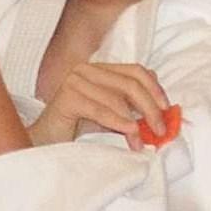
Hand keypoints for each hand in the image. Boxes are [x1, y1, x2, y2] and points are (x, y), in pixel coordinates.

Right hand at [34, 61, 173, 146]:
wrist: (44, 141)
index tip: (167, 110)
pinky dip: (118, 122)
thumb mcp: (110, 114)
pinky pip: (100, 109)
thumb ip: (131, 108)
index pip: (135, 71)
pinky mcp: (66, 96)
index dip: (155, 89)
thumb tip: (162, 113)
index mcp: (98, 68)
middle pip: (130, 84)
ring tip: (140, 142)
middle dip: (150, 108)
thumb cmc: (76, 128)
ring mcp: (75, 80)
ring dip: (134, 123)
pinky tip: (130, 133)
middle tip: (159, 130)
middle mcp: (86, 69)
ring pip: (117, 98)